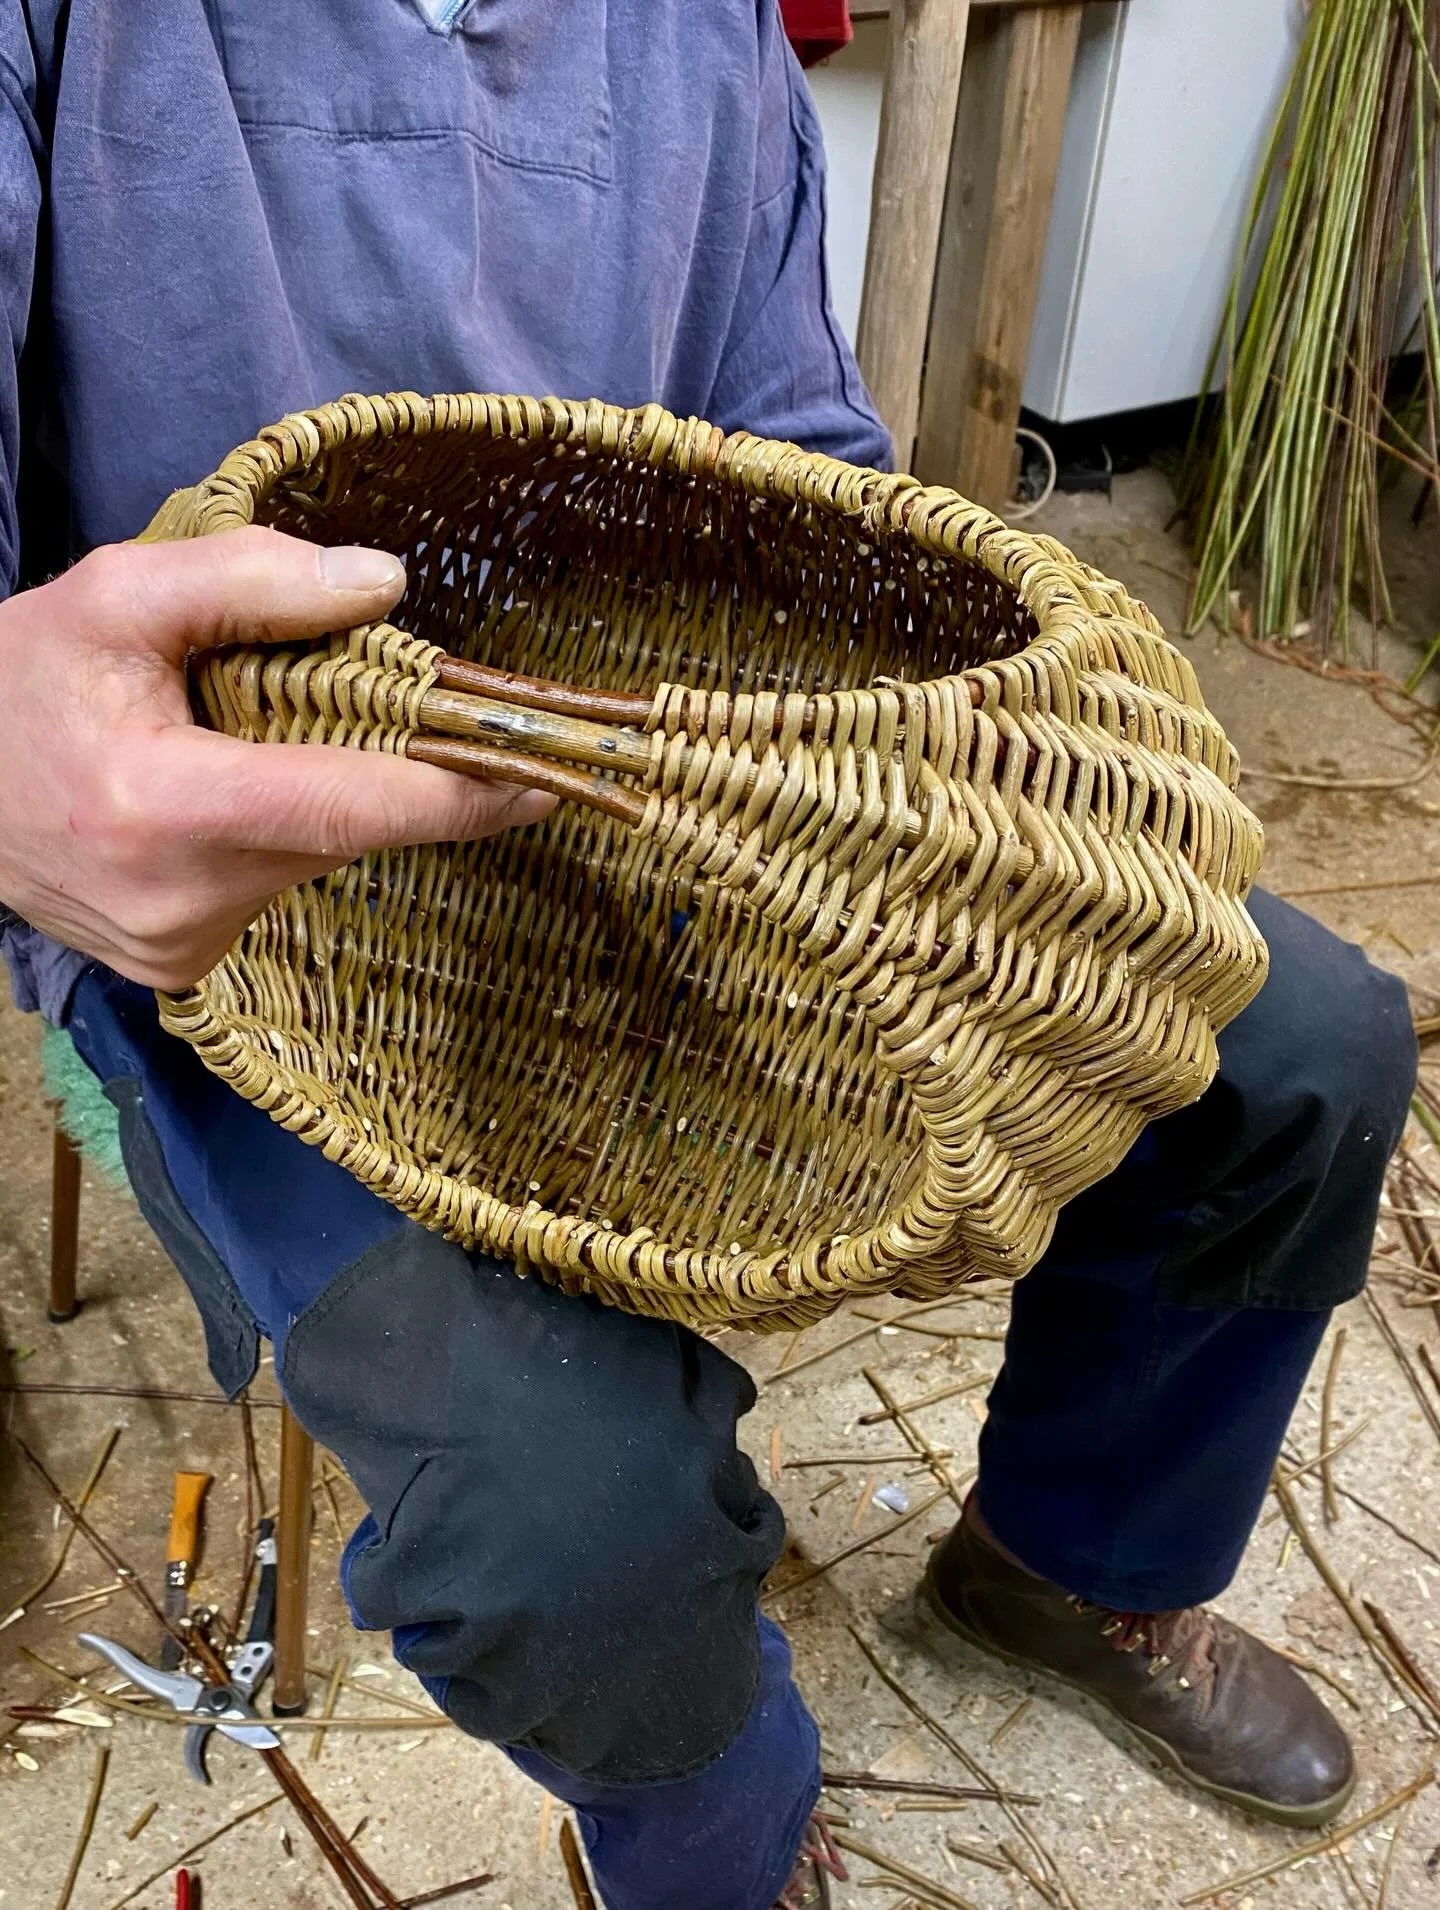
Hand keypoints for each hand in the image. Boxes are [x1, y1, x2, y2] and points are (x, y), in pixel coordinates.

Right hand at [0, 527, 552, 987]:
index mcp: (163, 811)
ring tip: (233, 738)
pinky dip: (273, 833)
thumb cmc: (17, 687)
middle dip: (377, 764)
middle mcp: (181, 904)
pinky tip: (213, 794)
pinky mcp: (181, 969)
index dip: (459, 792)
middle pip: (342, 828)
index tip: (546, 776)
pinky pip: (274, 885)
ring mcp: (182, 950)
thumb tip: (385, 584)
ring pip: (313, 857)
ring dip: (315, 794)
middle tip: (364, 699)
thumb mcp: (113, 597)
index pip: (351, 807)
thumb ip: (249, 581)